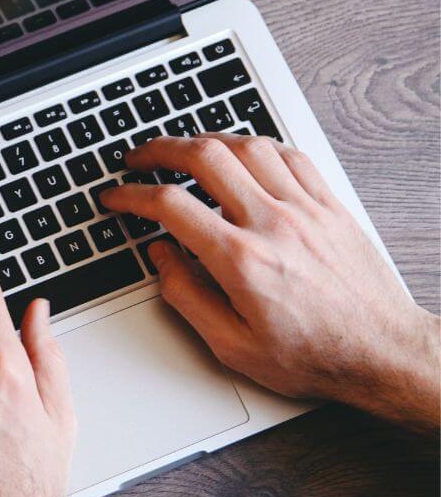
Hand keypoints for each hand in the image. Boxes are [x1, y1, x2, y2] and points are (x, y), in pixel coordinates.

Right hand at [100, 133, 440, 433]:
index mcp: (241, 260)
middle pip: (205, 157)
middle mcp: (273, 224)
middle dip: (161, 149)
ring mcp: (305, 209)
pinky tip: (242, 154)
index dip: (131, 195)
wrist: (381, 353)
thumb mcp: (231, 345)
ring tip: (185, 149)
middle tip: (139, 158)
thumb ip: (186, 296)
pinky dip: (257, 146)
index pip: (170, 205)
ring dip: (207, 140)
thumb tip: (161, 257)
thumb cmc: (312, 355)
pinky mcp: (330, 206)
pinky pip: (290, 155)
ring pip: (247, 146)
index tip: (116, 197)